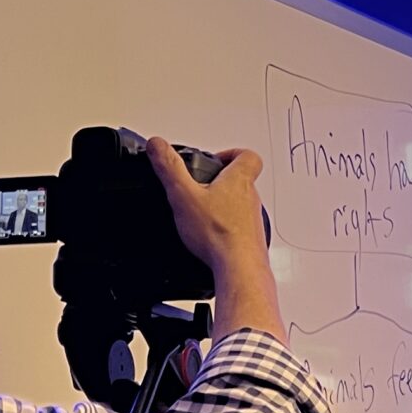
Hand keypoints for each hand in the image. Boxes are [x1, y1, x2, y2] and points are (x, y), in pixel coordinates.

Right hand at [148, 137, 267, 274]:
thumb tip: (157, 145)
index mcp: (239, 181)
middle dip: (222, 180)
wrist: (239, 267)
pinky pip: (240, 227)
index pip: (247, 156)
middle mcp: (251, 198)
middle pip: (243, 180)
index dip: (231, 153)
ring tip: (203, 211)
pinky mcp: (251, 239)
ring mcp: (253, 220)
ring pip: (242, 204)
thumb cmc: (219, 234)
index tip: (215, 159)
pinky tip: (210, 236)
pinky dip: (226, 226)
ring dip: (224, 204)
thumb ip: (170, 168)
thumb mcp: (184, 195)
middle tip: (204, 185)